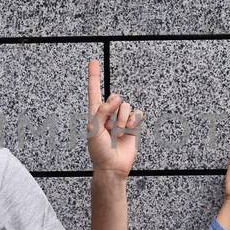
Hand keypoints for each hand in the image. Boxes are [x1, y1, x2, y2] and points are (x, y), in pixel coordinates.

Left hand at [86, 60, 140, 176]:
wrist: (112, 167)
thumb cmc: (99, 150)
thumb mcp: (94, 129)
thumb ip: (102, 111)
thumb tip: (116, 99)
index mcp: (95, 113)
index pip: (94, 91)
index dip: (93, 76)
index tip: (93, 61)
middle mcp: (108, 114)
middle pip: (115, 98)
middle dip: (114, 111)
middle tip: (109, 128)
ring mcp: (121, 119)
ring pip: (127, 106)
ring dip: (122, 120)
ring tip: (117, 133)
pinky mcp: (133, 125)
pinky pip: (137, 113)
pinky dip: (133, 121)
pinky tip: (128, 131)